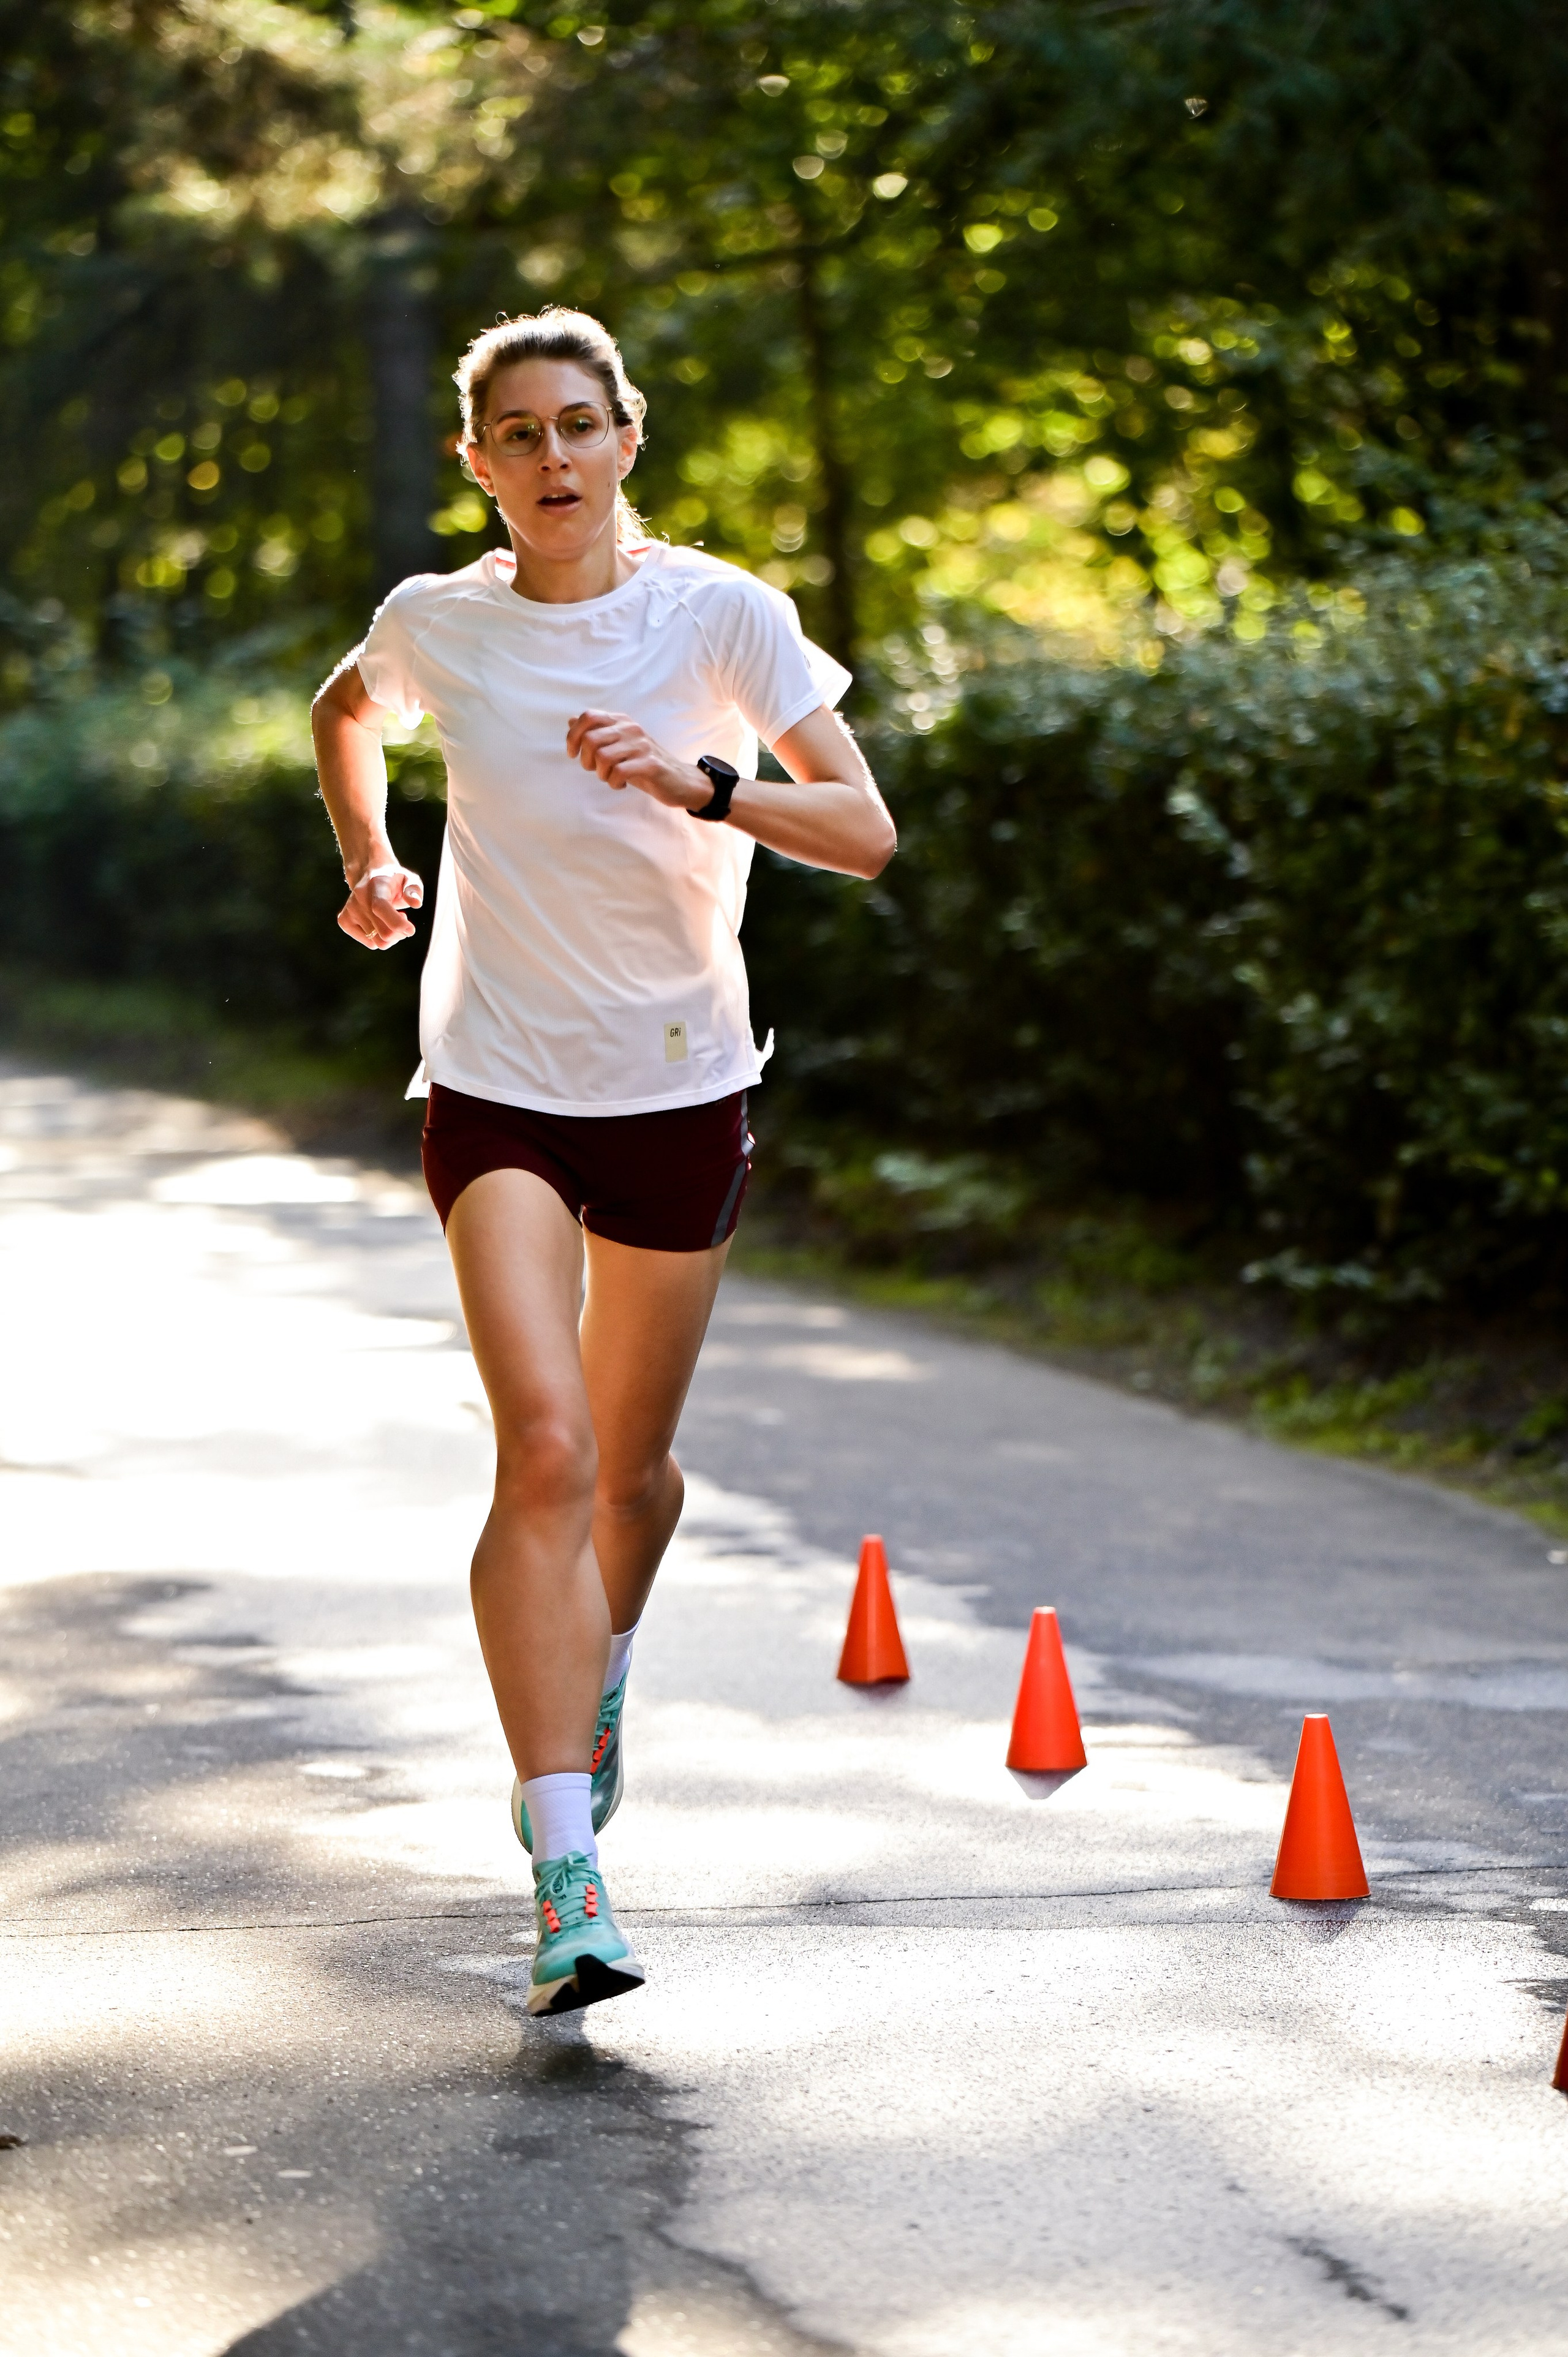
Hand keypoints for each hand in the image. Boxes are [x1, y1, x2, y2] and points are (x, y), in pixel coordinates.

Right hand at [339, 858, 423, 949]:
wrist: (368, 874)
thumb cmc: (393, 880)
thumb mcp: (409, 879)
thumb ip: (414, 890)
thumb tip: (416, 903)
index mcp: (375, 884)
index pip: (380, 907)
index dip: (397, 923)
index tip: (411, 929)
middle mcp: (359, 897)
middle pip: (384, 933)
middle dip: (400, 933)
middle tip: (404, 920)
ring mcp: (349, 910)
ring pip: (378, 942)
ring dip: (391, 936)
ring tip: (391, 920)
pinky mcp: (344, 921)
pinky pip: (370, 943)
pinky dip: (379, 938)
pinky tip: (380, 923)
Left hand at [566, 709, 707, 810]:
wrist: (678, 780)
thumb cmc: (642, 764)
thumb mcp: (617, 746)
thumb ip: (596, 733)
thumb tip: (571, 720)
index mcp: (621, 721)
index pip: (588, 717)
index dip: (573, 736)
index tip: (573, 754)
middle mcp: (631, 728)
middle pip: (591, 739)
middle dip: (586, 761)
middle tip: (595, 771)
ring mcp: (641, 745)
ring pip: (603, 757)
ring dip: (601, 774)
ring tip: (610, 778)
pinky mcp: (650, 763)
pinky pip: (619, 772)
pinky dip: (614, 783)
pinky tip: (621, 785)